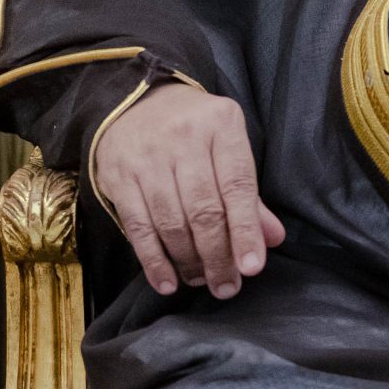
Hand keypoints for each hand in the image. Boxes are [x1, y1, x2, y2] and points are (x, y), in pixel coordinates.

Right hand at [91, 82, 284, 299]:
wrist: (133, 101)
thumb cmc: (192, 131)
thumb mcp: (226, 146)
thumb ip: (247, 194)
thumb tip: (271, 239)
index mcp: (220, 125)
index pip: (237, 186)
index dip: (245, 231)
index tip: (252, 268)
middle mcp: (183, 137)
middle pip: (204, 210)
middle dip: (218, 256)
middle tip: (227, 287)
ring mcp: (147, 156)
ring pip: (171, 222)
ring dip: (189, 262)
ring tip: (202, 281)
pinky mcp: (118, 175)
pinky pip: (139, 226)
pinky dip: (154, 260)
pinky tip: (168, 281)